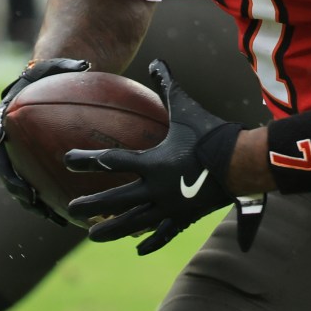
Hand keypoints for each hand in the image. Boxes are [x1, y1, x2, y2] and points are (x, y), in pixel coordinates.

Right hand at [0, 56, 90, 224]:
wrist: (46, 88)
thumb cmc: (51, 76)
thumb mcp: (57, 67)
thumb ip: (67, 66)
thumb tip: (85, 65)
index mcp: (6, 114)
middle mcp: (8, 140)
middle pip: (5, 165)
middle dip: (14, 183)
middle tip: (26, 195)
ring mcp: (19, 156)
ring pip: (21, 184)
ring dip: (32, 202)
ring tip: (49, 215)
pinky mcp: (32, 167)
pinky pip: (40, 187)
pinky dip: (51, 202)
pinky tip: (70, 217)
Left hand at [65, 61, 247, 252]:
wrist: (244, 163)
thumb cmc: (212, 132)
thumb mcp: (186, 108)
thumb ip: (168, 86)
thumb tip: (157, 62)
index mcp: (154, 162)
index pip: (112, 160)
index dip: (87, 160)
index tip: (67, 160)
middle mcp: (158, 188)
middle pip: (117, 200)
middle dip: (92, 205)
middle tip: (71, 209)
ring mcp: (171, 206)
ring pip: (135, 223)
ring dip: (112, 229)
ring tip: (92, 236)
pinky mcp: (186, 217)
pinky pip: (164, 232)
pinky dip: (150, 241)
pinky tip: (138, 249)